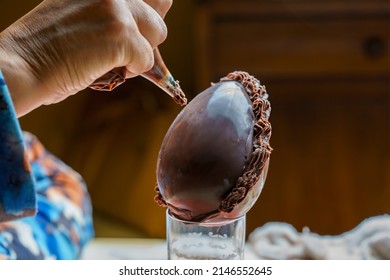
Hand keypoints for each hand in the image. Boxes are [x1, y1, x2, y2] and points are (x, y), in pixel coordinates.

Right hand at [0, 0, 171, 115]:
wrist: (23, 66)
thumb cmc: (49, 49)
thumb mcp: (81, 15)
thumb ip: (110, 14)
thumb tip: (146, 22)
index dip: (145, 16)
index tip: (138, 31)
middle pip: (157, 13)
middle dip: (144, 38)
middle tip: (118, 52)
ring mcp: (116, 9)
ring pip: (158, 33)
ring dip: (139, 52)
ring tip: (111, 61)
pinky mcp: (121, 34)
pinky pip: (147, 58)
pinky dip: (132, 70)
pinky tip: (106, 70)